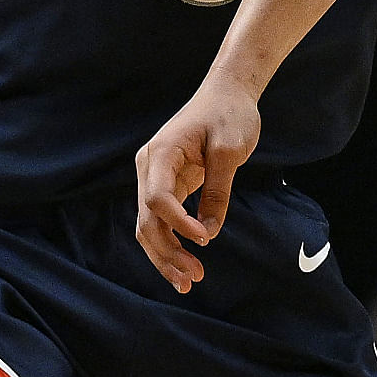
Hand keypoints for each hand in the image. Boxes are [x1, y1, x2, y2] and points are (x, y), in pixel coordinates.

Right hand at [136, 76, 261, 292]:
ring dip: (166, 256)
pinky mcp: (168, 185)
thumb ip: (218, 191)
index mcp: (160, 154)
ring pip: (150, 226)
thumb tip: (208, 232)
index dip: (179, 223)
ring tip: (188, 282)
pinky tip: (185, 266)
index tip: (206, 238)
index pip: (158, 199)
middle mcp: (149, 168)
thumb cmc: (229, 115)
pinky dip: (172, 243)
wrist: (227, 94)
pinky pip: (163, 220)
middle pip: (147, 220)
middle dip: (167, 252)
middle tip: (193, 277)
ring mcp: (155, 178)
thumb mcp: (229, 150)